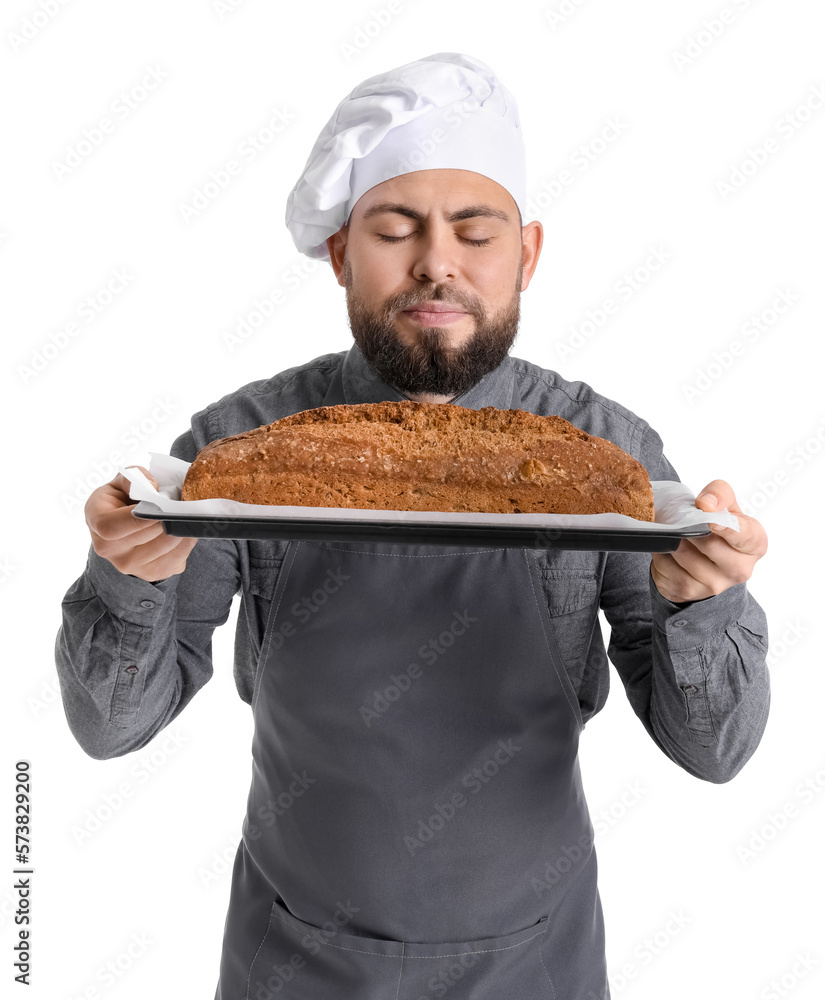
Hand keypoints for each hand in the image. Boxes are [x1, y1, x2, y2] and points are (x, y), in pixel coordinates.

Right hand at [85, 466, 196, 581]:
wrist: (124, 527)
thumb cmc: (121, 500)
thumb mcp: (120, 482)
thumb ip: (133, 478)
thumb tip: (153, 488)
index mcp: (97, 522)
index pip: (112, 527)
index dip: (139, 518)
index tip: (160, 506)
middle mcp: (109, 550)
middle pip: (146, 536)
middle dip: (168, 519)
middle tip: (184, 506)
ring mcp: (130, 566)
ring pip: (166, 547)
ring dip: (182, 529)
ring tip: (188, 516)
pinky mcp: (151, 573)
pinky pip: (177, 559)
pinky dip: (187, 542)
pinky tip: (187, 530)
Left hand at [650, 479, 766, 603]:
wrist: (705, 563)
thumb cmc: (720, 531)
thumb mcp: (727, 507)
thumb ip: (721, 494)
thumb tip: (706, 504)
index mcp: (755, 544)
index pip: (745, 535)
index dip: (727, 527)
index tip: (710, 520)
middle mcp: (740, 569)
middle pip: (709, 544)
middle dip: (691, 528)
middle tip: (683, 520)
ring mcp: (714, 585)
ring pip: (683, 554)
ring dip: (673, 538)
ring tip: (676, 533)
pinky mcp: (687, 591)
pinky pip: (665, 565)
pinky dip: (662, 552)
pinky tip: (669, 549)